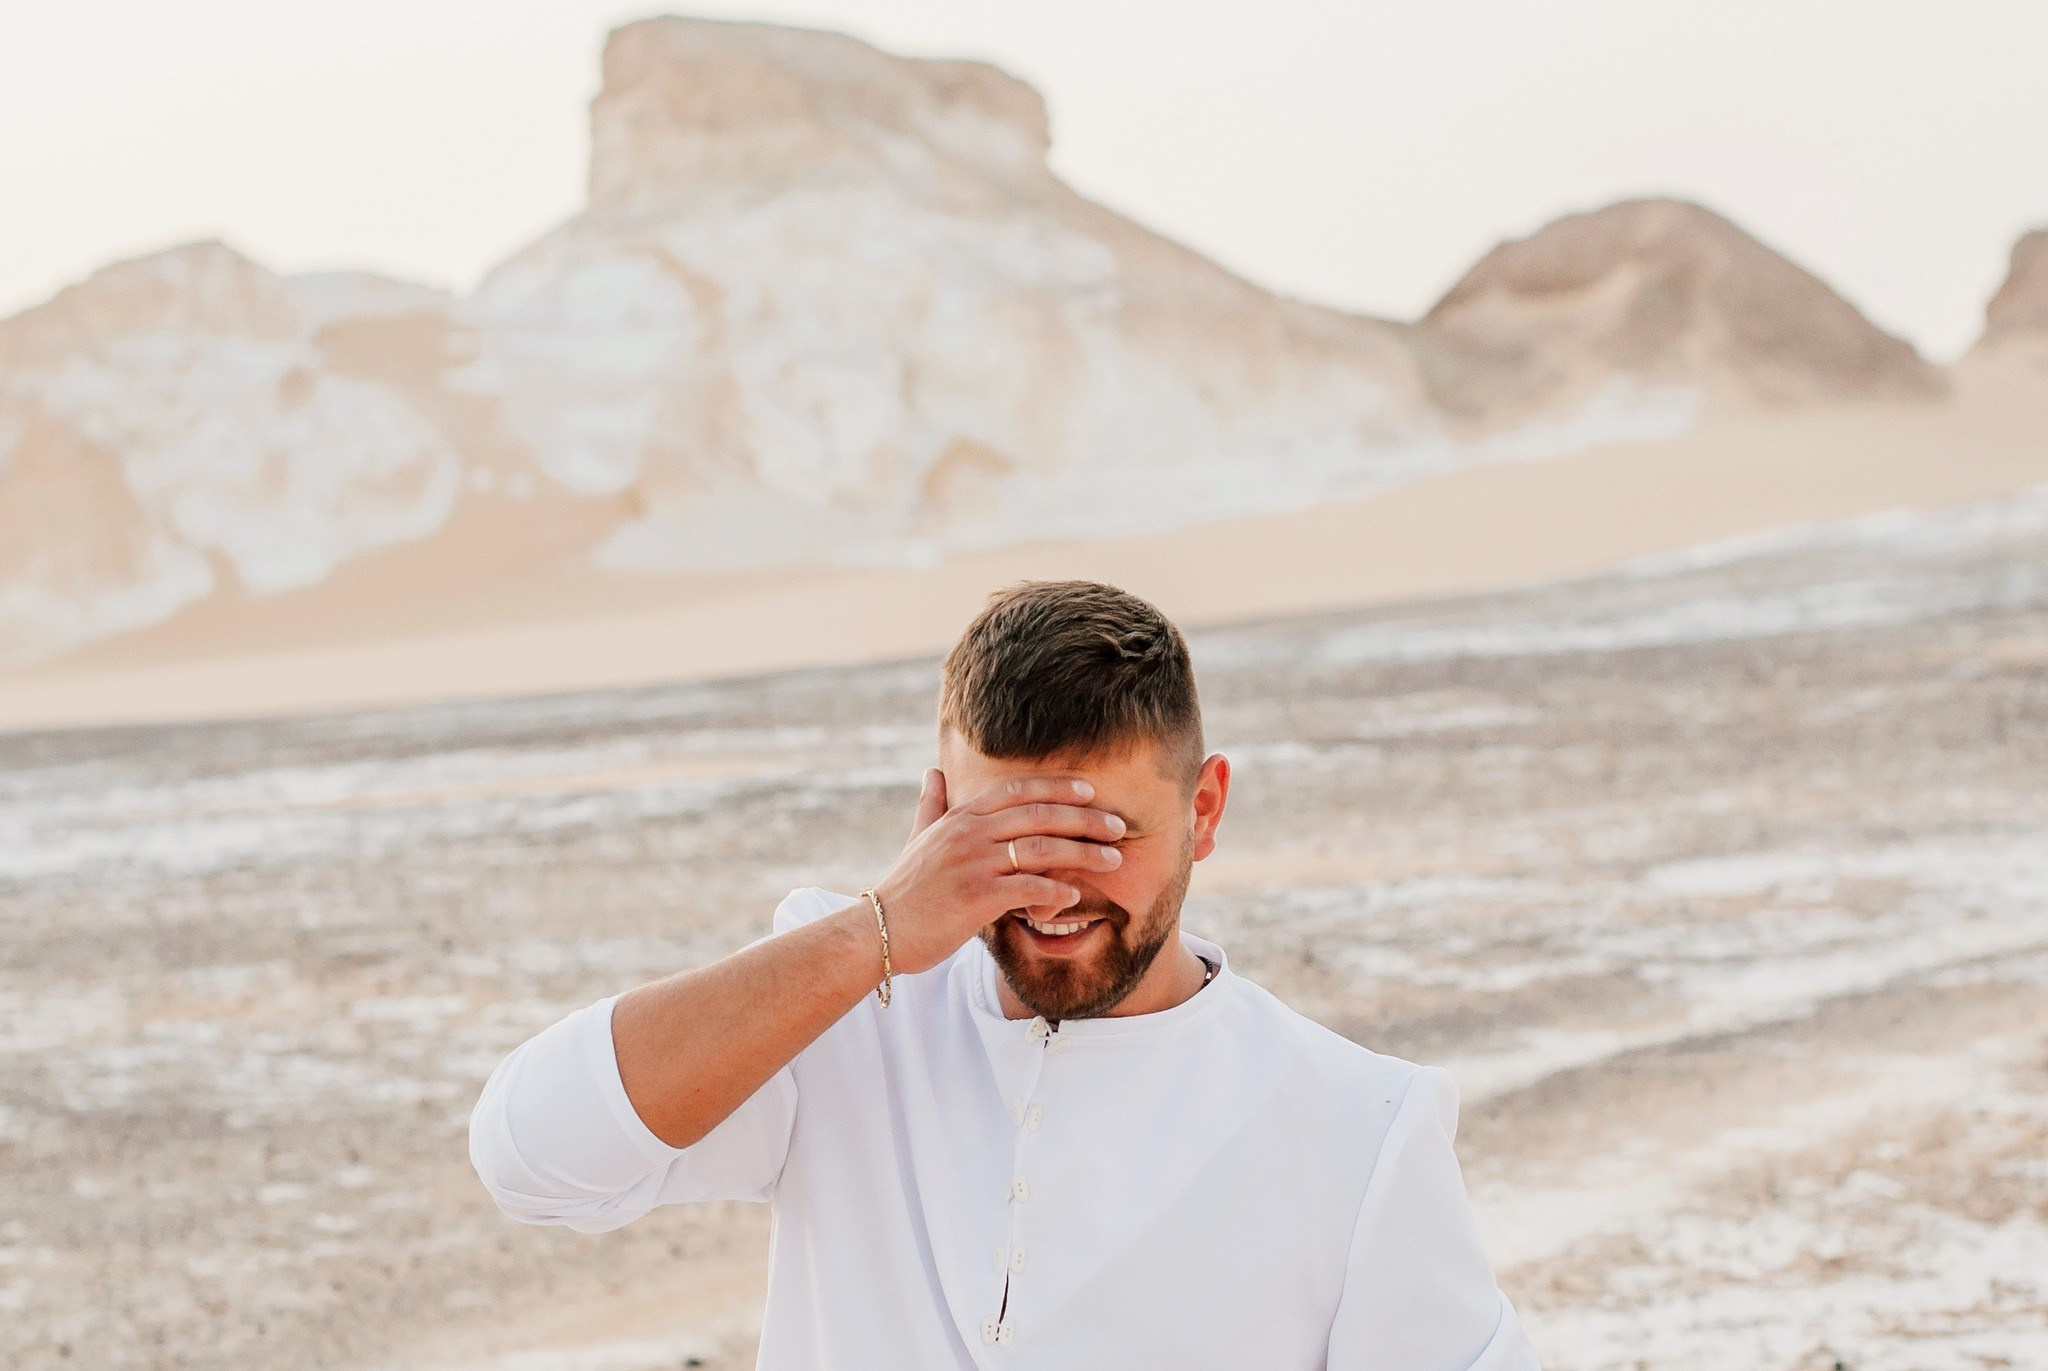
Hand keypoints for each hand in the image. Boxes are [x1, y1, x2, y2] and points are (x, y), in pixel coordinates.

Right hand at [870, 769, 1125, 974]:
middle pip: (1038, 815)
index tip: (1089, 791)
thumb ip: (931, 805)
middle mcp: (968, 834)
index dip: (1056, 788)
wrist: (878, 931)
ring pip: (1040, 848)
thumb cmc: (904, 890)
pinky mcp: (975, 897)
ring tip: (1113, 859)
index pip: (1016, 792)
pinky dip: (1056, 890)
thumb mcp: (917, 838)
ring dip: (1083, 853)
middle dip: (1083, 818)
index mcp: (960, 818)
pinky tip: (1076, 896)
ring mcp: (973, 864)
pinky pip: (1028, 888)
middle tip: (1117, 825)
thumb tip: (932, 771)